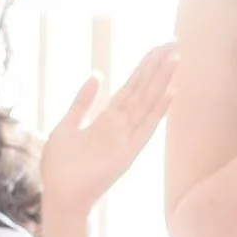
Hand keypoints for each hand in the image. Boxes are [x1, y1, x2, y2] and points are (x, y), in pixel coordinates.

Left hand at [40, 44, 178, 214]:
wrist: (60, 195)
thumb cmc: (60, 166)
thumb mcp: (66, 126)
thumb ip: (82, 102)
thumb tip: (97, 75)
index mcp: (107, 119)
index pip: (131, 87)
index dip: (144, 67)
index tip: (158, 48)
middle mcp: (121, 126)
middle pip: (144, 89)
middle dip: (158, 66)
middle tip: (175, 42)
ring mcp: (127, 138)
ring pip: (148, 102)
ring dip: (162, 80)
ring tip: (176, 58)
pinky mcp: (128, 152)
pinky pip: (147, 127)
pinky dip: (159, 110)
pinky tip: (171, 92)